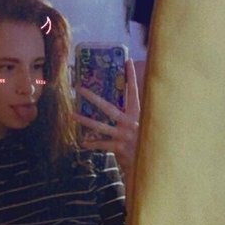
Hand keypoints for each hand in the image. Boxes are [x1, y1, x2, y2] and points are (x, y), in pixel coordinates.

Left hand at [72, 58, 139, 173]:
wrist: (152, 164)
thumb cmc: (145, 143)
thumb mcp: (143, 126)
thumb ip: (134, 116)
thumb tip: (122, 105)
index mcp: (138, 114)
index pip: (134, 92)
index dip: (131, 77)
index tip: (126, 61)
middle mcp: (130, 123)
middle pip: (109, 107)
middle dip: (93, 97)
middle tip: (79, 88)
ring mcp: (124, 135)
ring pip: (101, 126)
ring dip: (85, 120)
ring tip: (72, 114)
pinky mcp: (119, 148)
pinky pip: (102, 144)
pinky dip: (92, 144)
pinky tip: (83, 142)